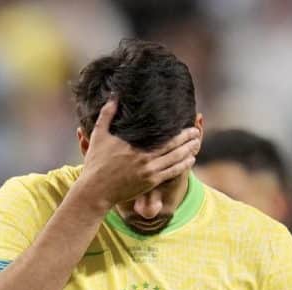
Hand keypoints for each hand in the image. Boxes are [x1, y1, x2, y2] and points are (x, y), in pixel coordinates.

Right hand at [75, 98, 200, 208]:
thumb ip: (107, 115)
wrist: (95, 191)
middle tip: (196, 131)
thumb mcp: (98, 136)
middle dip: (187, 139)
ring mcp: (149, 173)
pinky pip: (172, 173)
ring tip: (197, 144)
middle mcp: (146, 160)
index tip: (186, 122)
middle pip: (173, 147)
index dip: (178, 131)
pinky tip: (190, 160)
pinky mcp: (150, 183)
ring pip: (176, 161)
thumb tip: (114, 96)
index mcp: (136, 148)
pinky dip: (183, 166)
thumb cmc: (95, 163)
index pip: (163, 137)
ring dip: (188, 152)